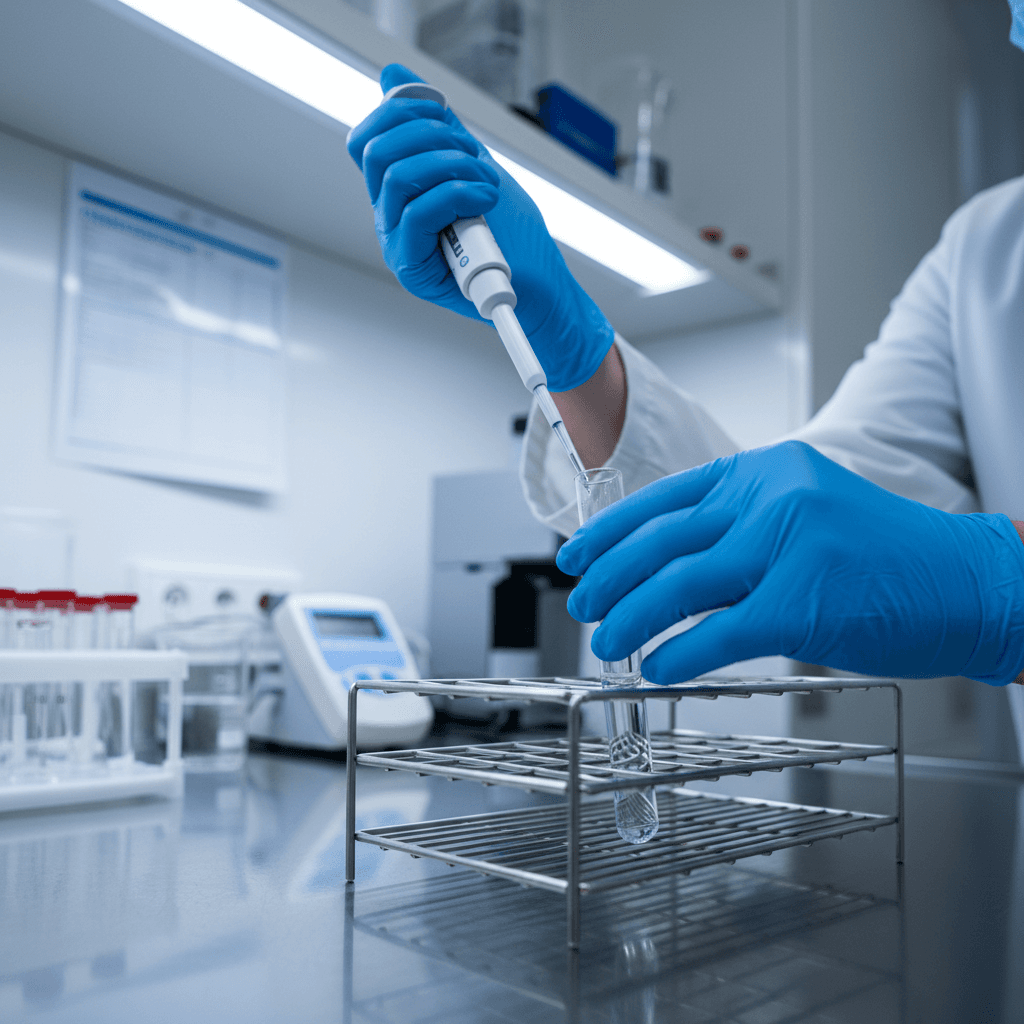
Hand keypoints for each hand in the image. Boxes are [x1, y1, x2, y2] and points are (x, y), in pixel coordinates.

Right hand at [346, 64, 614, 391]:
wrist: (544, 289)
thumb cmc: (515, 236)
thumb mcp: (475, 164)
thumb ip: (438, 126)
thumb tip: (395, 77)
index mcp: (398, 193)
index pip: (368, 140)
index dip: (399, 112)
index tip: (442, 113)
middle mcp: (391, 218)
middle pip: (376, 153)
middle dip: (433, 137)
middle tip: (474, 157)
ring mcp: (399, 245)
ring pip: (397, 179)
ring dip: (453, 167)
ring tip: (487, 185)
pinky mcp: (414, 270)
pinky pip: (417, 214)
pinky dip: (458, 194)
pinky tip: (484, 203)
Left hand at [557, 440, 1023, 684]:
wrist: (972, 583)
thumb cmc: (888, 557)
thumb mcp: (806, 515)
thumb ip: (741, 528)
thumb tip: (669, 567)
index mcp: (766, 471)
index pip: (666, 497)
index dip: (611, 530)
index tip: (577, 555)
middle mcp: (771, 497)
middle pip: (662, 541)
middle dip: (610, 579)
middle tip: (584, 607)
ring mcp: (788, 545)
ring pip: (678, 585)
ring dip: (632, 619)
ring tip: (609, 643)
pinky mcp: (802, 600)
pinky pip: (718, 633)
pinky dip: (679, 654)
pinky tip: (659, 668)